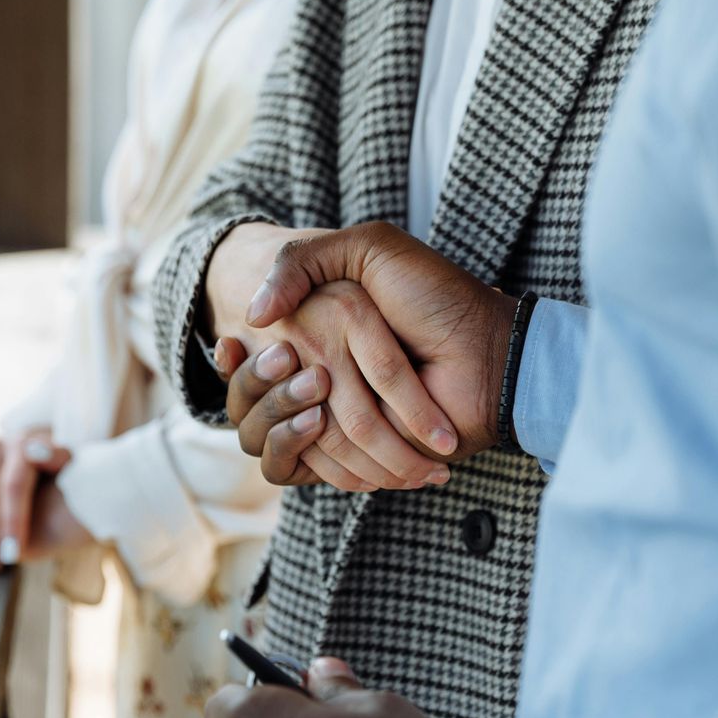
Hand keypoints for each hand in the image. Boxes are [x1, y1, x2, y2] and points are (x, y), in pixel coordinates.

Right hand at [221, 224, 517, 489]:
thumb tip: (252, 313)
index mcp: (319, 337)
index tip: (230, 344)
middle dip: (261, 389)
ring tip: (311, 394)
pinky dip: (308, 451)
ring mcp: (339, 422)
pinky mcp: (358, 458)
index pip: (252, 363)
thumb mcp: (370, 249)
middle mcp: (323, 381)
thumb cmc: (437, 294)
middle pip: (256, 405)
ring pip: (274, 439)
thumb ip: (305, 260)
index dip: (238, 361)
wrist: (487, 349)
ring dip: (282, 420)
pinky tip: (314, 424)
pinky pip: (307, 468)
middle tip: (289, 365)